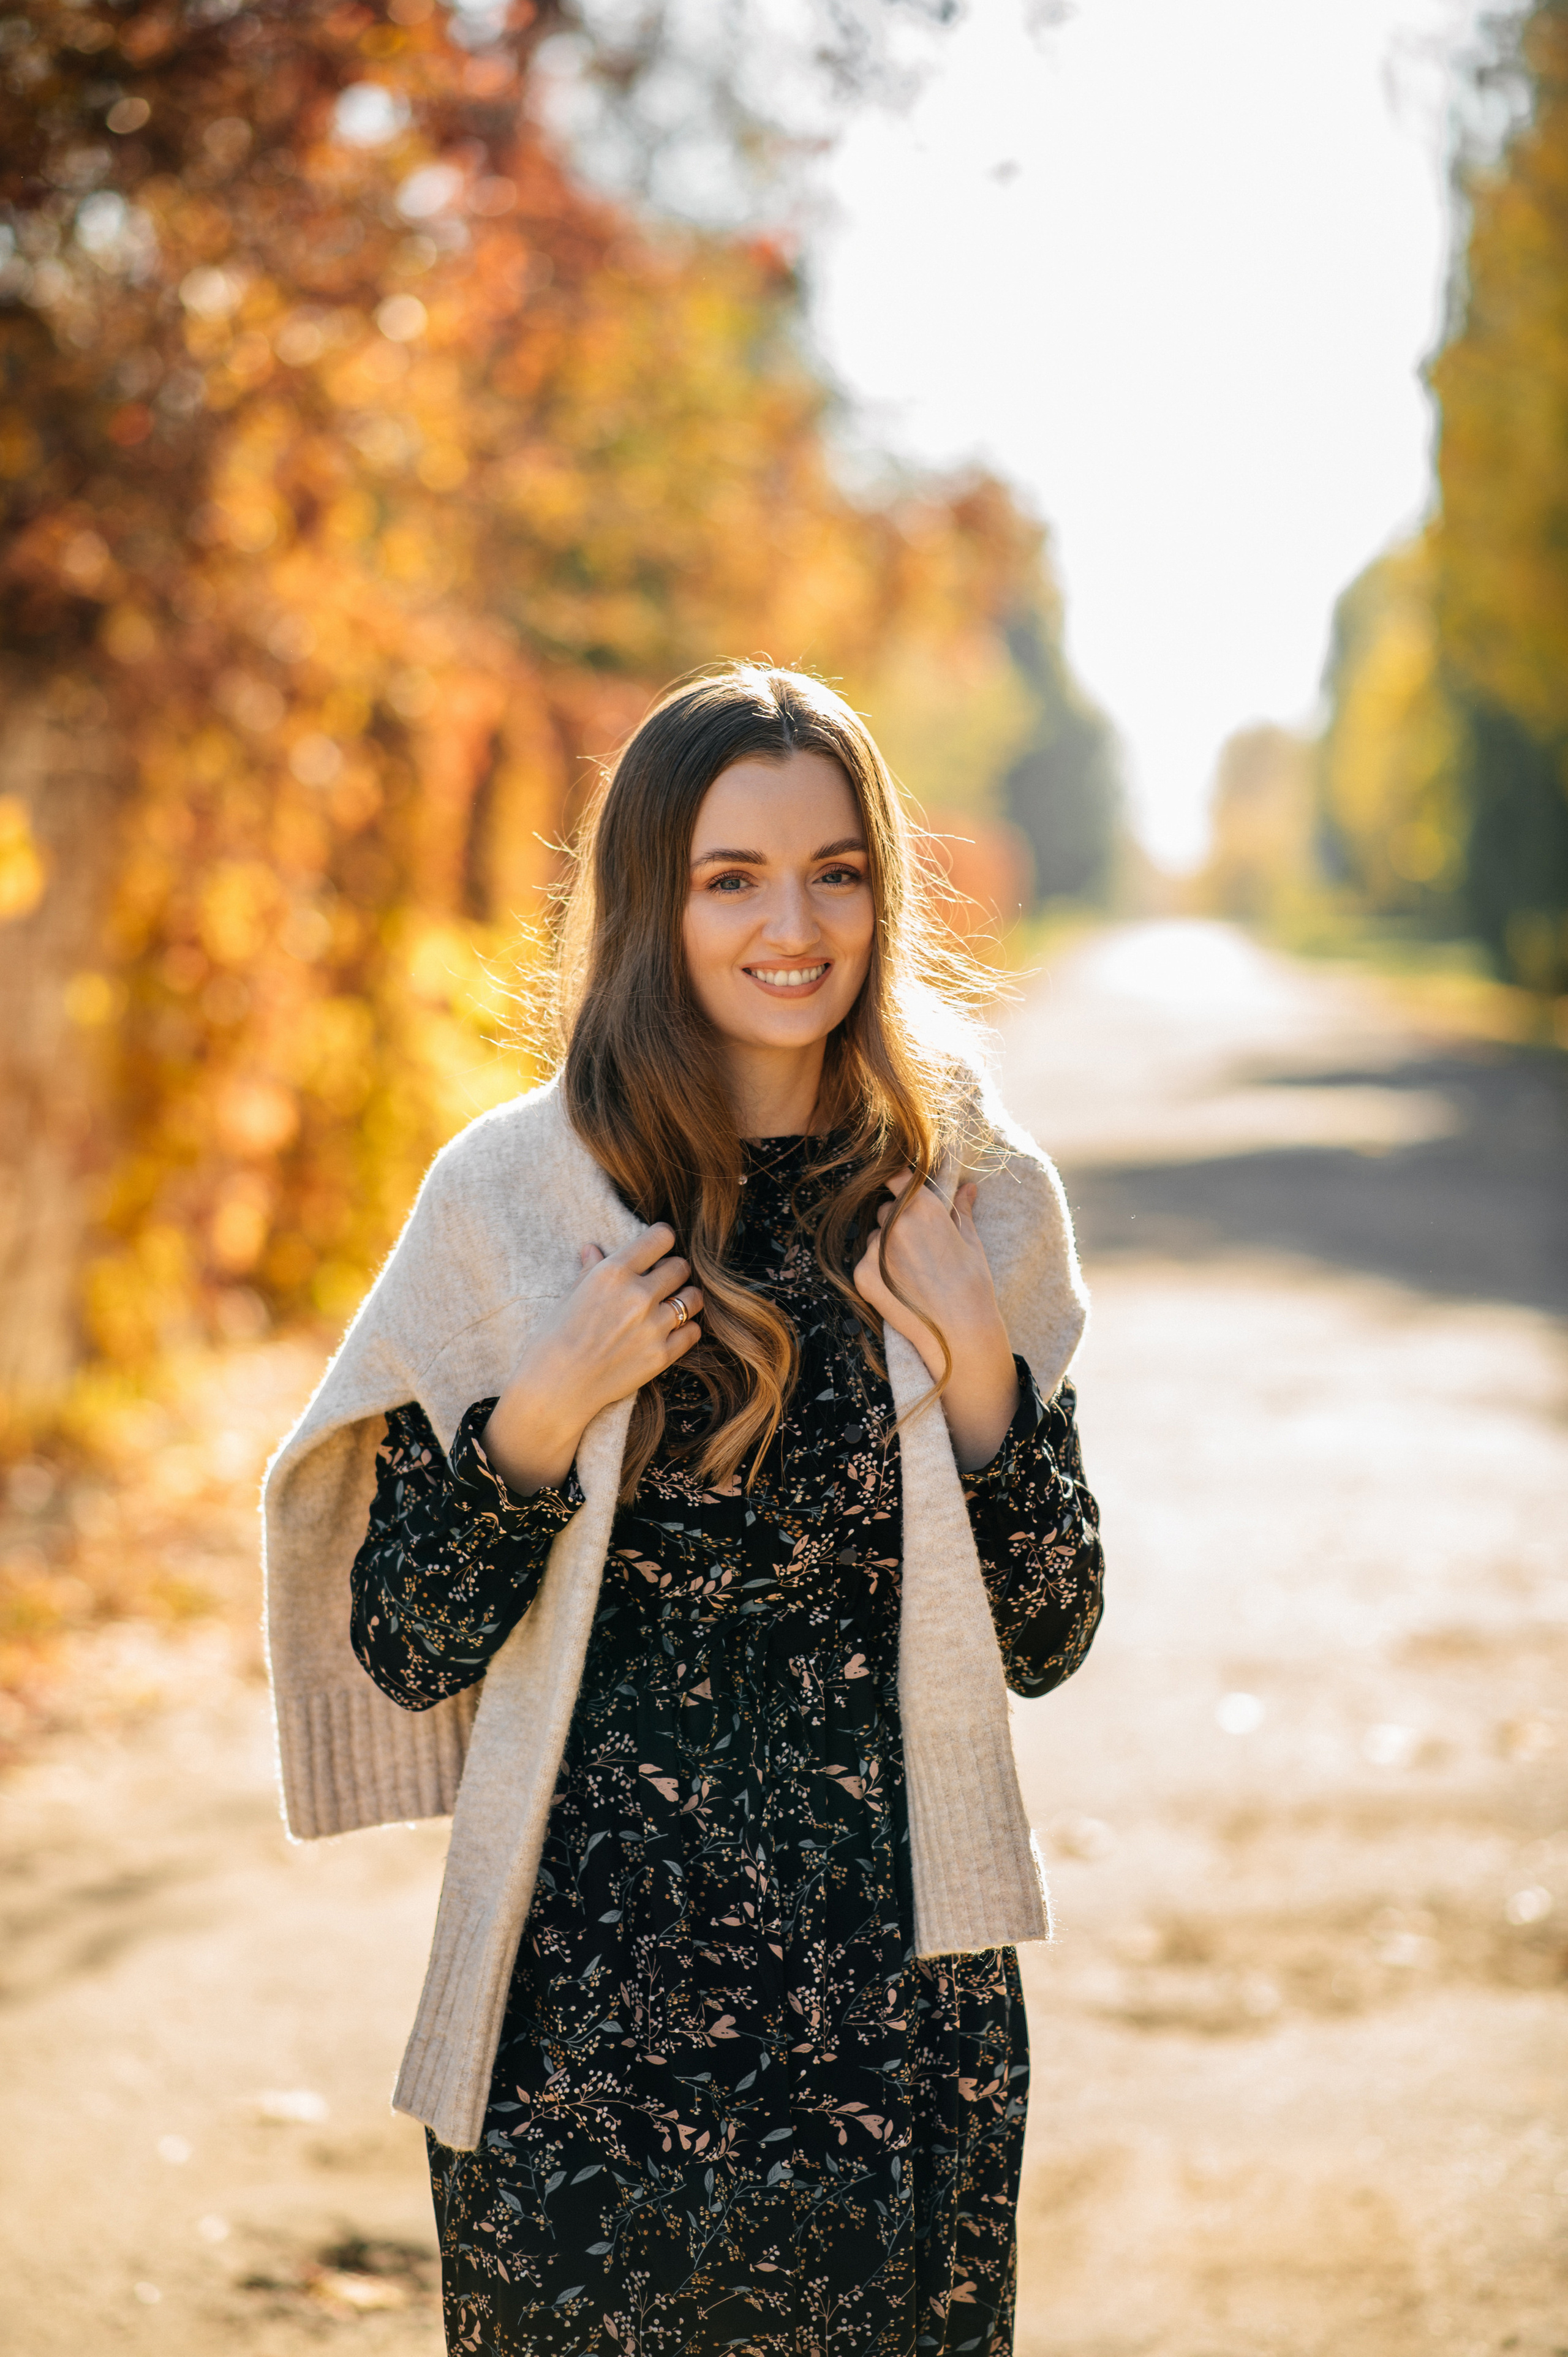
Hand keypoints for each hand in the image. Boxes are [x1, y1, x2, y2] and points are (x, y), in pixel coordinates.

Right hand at [480, 1224, 702, 1495]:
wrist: (556, 1386)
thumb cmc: (555, 1338)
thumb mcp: (569, 1296)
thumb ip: (590, 1270)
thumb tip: (593, 1248)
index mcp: (613, 1272)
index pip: (661, 1237)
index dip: (662, 1240)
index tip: (658, 1249)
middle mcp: (638, 1295)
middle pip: (681, 1267)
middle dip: (673, 1272)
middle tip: (662, 1283)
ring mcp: (654, 1326)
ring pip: (694, 1298)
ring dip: (685, 1299)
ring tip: (671, 1306)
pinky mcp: (662, 1355)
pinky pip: (693, 1332)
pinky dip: (685, 1331)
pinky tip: (669, 1333)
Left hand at [853, 1171, 1018, 1470]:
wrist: (959, 1331)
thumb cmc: (972, 1284)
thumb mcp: (971, 1242)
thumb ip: (962, 1210)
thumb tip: (967, 1187)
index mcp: (923, 1206)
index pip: (896, 1177)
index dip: (899, 1184)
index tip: (904, 1192)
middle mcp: (895, 1222)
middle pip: (884, 1209)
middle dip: (896, 1220)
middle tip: (917, 1246)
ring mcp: (875, 1249)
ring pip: (873, 1237)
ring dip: (885, 1246)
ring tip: (911, 1272)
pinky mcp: (862, 1274)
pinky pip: (865, 1262)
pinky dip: (877, 1271)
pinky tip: (900, 1287)